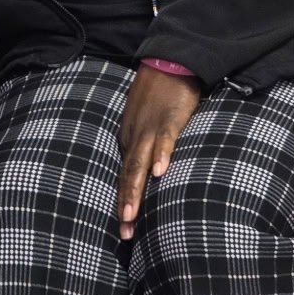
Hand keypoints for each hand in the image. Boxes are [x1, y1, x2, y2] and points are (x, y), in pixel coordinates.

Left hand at [116, 65, 201, 240]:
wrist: (168, 61)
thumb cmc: (158, 94)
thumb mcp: (145, 122)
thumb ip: (146, 145)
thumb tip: (148, 171)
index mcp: (130, 139)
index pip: (124, 176)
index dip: (122, 202)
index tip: (122, 231)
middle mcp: (136, 136)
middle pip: (128, 174)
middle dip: (125, 205)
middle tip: (124, 233)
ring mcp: (152, 128)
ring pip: (140, 162)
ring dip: (135, 188)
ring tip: (132, 214)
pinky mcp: (171, 118)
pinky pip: (166, 139)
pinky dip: (162, 155)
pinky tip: (160, 172)